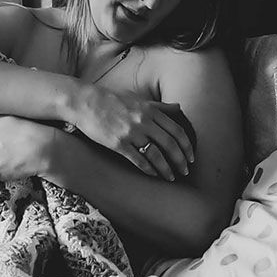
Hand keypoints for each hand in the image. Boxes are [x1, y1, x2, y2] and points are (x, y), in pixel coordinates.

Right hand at [63, 85, 193, 180]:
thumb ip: (160, 106)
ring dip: (166, 169)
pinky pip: (138, 160)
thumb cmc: (112, 100)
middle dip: (181, 160)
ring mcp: (131, 133)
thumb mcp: (138, 99)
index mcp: (150, 110)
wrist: (85, 102)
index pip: (177, 130)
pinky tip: (153, 174)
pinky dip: (148, 169)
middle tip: (185, 171)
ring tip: (171, 177)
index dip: (187, 146)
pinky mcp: (118, 144)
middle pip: (170, 144)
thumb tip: (179, 107)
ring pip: (156, 155)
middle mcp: (144, 121)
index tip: (191, 157)